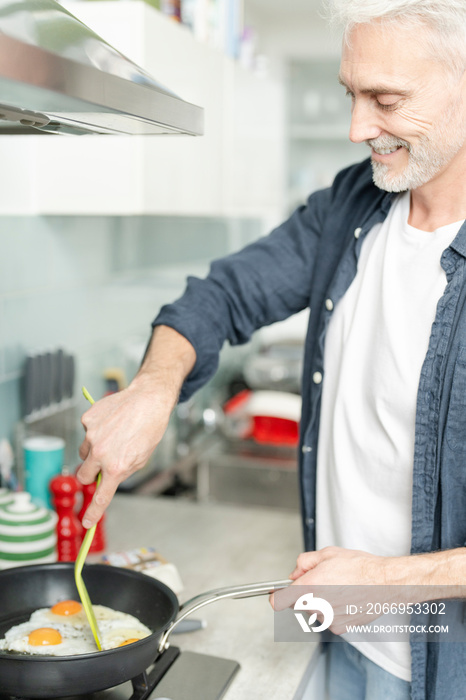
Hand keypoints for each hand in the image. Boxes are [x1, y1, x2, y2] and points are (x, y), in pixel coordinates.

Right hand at [77, 379, 171, 527]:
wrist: (148, 399)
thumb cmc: (149, 428)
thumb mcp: (141, 458)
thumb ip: (122, 471)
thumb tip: (107, 479)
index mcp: (117, 467)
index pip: (101, 497)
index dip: (92, 513)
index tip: (86, 522)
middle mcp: (101, 453)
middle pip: (83, 476)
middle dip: (90, 475)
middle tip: (101, 466)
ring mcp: (91, 435)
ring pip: (84, 452)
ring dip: (94, 450)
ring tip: (114, 436)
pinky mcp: (87, 420)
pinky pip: (86, 432)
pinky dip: (96, 430)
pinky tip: (112, 422)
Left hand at [270, 546, 404, 634]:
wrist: (384, 583)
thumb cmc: (359, 567)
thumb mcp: (327, 553)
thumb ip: (304, 563)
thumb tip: (295, 573)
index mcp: (309, 588)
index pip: (278, 601)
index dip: (276, 595)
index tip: (276, 592)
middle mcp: (316, 607)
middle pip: (298, 603)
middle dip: (304, 591)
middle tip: (322, 579)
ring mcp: (328, 620)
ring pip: (314, 610)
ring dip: (320, 601)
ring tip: (339, 587)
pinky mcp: (339, 628)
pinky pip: (328, 619)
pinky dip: (333, 610)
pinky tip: (346, 599)